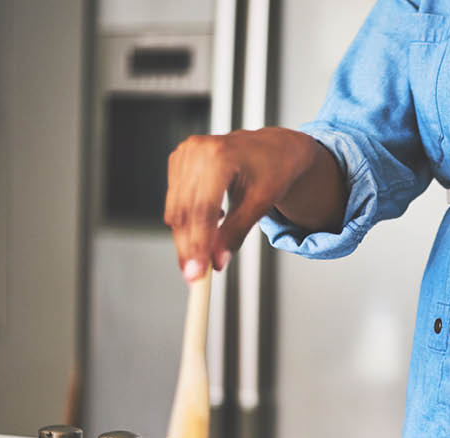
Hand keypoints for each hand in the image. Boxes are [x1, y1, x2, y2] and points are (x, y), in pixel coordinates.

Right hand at [164, 127, 328, 281]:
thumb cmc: (273, 170)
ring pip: (175, 209)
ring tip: (204, 257)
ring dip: (185, 238)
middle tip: (194, 277)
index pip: (202, 208)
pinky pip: (175, 200)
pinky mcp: (178, 160)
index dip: (198, 243)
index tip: (197, 273)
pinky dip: (186, 221)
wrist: (274, 148)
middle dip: (189, 247)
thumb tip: (217, 261)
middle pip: (184, 210)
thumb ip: (236, 232)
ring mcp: (184, 153)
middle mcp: (197, 150)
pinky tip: (209, 224)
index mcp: (220, 155)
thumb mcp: (260, 203)